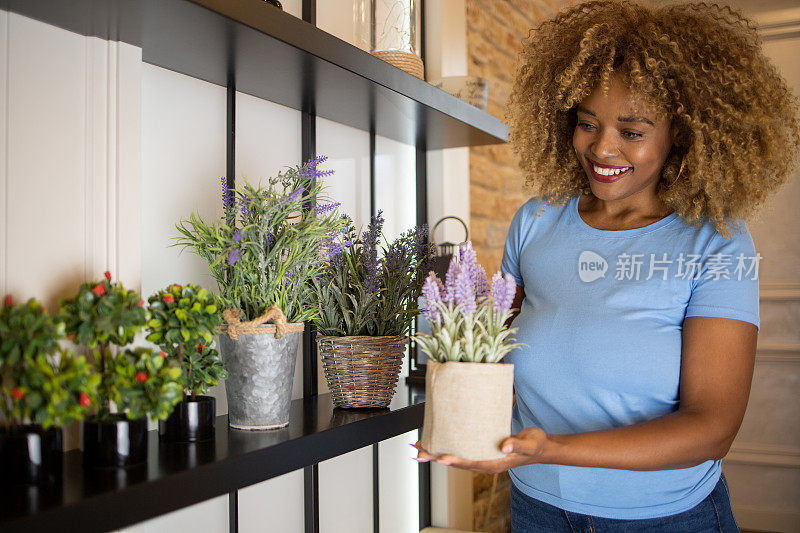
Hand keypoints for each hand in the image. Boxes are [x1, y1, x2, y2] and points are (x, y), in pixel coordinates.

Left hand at [411, 427, 547, 473]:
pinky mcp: (481, 451)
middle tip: (419, 452)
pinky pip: (461, 452)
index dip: (456, 461)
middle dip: (437, 457)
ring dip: (438, 453)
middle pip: (458, 462)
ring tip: (420, 448)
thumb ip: (517, 445)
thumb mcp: (530, 443)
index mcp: (496, 463)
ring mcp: (482, 458)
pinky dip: (448, 448)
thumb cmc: (535, 445)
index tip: (441, 457)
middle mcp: (486, 463)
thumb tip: (504, 446)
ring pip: (457, 458)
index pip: (472, 463)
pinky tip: (438, 443)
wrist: (539, 447)